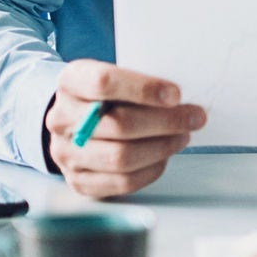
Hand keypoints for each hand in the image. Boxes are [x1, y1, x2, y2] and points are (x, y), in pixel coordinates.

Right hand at [43, 60, 206, 198]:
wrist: (79, 119)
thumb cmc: (110, 94)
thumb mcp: (121, 74)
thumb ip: (144, 81)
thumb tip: (181, 100)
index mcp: (71, 82)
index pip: (103, 82)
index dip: (144, 89)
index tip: (176, 94)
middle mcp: (61, 118)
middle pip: (119, 124)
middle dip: (166, 122)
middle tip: (195, 117)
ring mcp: (65, 152)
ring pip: (120, 157)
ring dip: (162, 147)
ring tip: (182, 136)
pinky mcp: (78, 180)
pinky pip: (121, 182)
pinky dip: (151, 170)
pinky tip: (164, 156)